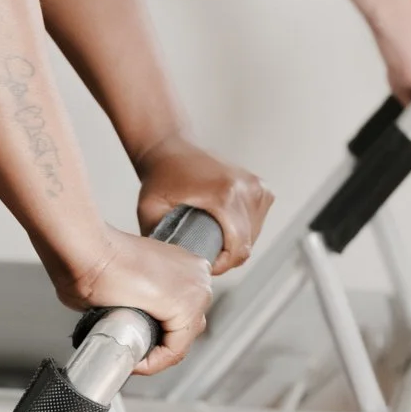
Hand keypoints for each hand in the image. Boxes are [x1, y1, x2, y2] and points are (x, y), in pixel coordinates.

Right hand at [49, 223, 212, 369]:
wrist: (87, 252)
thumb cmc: (92, 259)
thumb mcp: (122, 277)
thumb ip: (135, 297)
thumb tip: (128, 321)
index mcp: (183, 261)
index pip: (181, 312)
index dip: (157, 333)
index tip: (133, 341)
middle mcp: (197, 272)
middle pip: (186, 326)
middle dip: (158, 342)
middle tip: (132, 350)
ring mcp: (196, 288)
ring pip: (182, 340)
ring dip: (156, 353)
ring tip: (131, 356)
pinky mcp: (186, 307)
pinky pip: (175, 349)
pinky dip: (155, 362)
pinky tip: (135, 362)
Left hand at [132, 135, 271, 271]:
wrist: (172, 145)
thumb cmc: (160, 176)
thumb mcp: (149, 209)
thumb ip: (160, 239)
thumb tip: (172, 266)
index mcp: (225, 195)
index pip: (237, 248)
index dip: (222, 265)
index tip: (204, 264)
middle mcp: (247, 189)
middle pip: (247, 244)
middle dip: (227, 256)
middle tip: (203, 251)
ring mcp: (257, 186)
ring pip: (254, 235)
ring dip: (235, 243)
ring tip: (211, 237)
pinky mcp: (261, 187)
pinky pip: (257, 221)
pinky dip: (243, 229)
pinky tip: (223, 225)